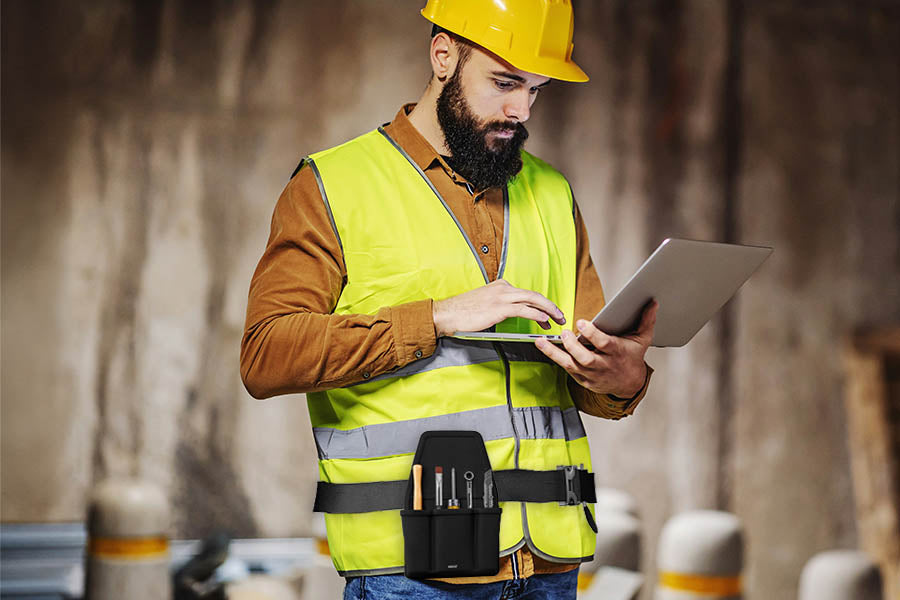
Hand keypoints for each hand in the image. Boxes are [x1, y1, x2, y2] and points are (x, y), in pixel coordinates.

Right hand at [432, 279, 566, 337]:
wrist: (446, 314)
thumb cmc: (462, 312)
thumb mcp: (483, 304)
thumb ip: (498, 306)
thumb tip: (511, 316)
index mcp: (500, 286)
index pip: (526, 294)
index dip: (541, 303)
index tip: (548, 314)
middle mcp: (503, 288)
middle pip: (534, 294)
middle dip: (550, 305)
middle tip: (561, 315)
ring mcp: (502, 296)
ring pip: (533, 300)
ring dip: (549, 310)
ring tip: (558, 320)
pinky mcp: (499, 307)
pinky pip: (525, 309)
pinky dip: (537, 314)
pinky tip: (545, 321)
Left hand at [535, 300, 657, 396]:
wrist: (629, 384)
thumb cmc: (632, 356)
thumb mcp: (642, 339)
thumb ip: (646, 320)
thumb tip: (653, 302)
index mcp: (617, 353)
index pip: (604, 344)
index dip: (593, 334)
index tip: (582, 322)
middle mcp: (604, 366)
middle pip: (586, 359)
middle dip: (573, 346)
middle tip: (563, 333)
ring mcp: (592, 375)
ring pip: (571, 365)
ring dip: (555, 353)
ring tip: (541, 341)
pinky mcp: (583, 380)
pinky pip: (567, 370)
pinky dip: (555, 359)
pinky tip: (544, 347)